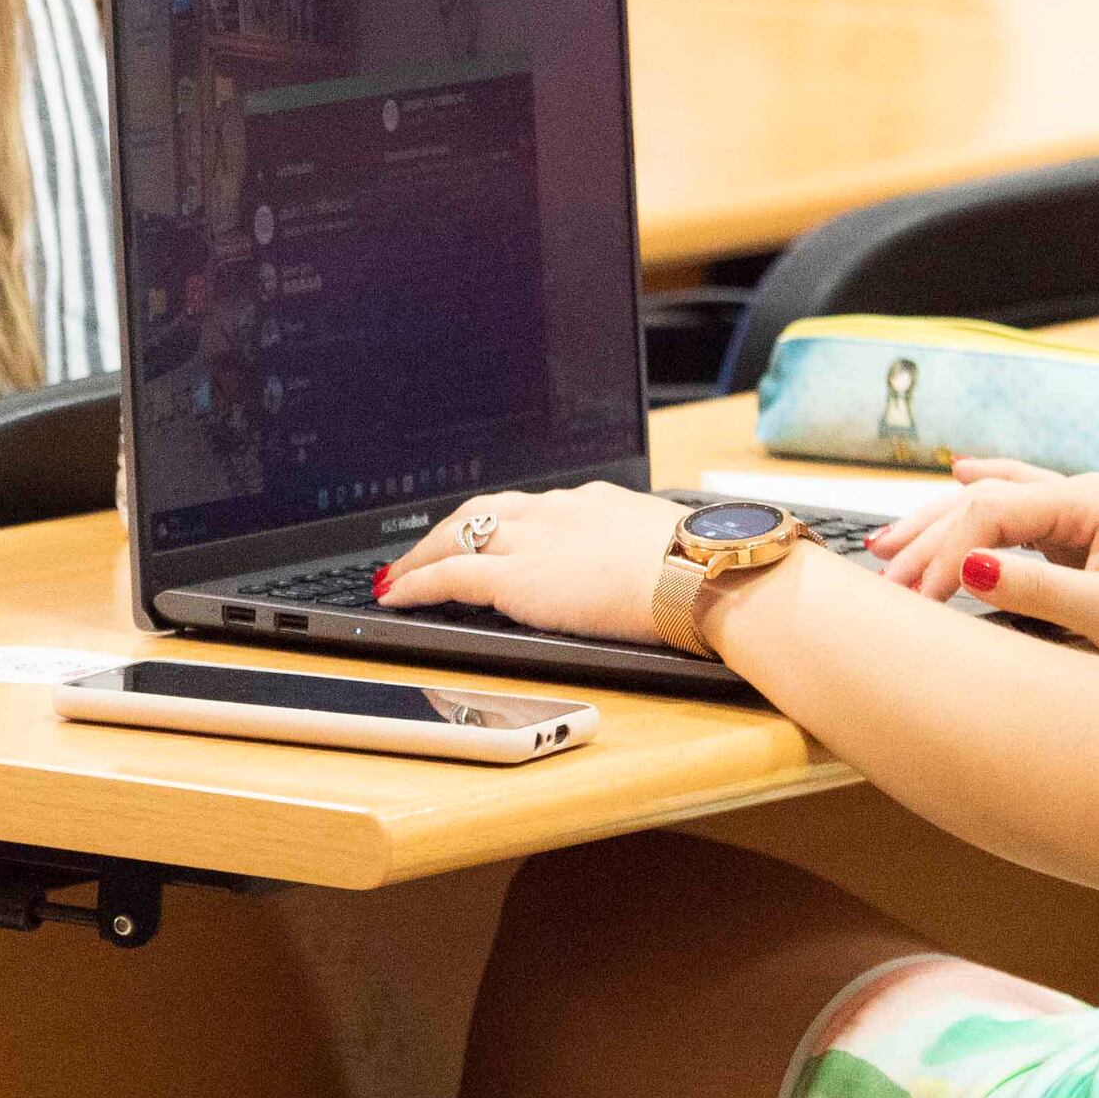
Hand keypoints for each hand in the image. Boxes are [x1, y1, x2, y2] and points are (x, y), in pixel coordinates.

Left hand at [378, 480, 687, 648]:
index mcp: (592, 502)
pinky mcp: (514, 576)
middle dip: (447, 530)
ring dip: (421, 555)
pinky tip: (395, 595)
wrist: (699, 572)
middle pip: (482, 511)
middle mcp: (554, 511)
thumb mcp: (669, 543)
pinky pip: (447, 576)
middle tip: (424, 548)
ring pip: (455, 537)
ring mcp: (530, 540)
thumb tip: (655, 568)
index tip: (488, 531)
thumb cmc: (702, 568)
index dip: (499, 521)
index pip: (530, 507)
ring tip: (398, 573)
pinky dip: (415, 583)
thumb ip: (643, 550)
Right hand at [863, 459, 1098, 672]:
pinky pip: (1009, 517)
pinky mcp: (1078, 540)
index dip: (947, 552)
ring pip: (992, 502)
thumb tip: (967, 568)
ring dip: (940, 522)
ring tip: (886, 543)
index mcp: (1092, 502)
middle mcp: (1082, 497)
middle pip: (984, 498)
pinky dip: (972, 513)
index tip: (918, 597)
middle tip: (881, 569)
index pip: (993, 512)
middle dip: (928, 534)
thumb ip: (1037, 591)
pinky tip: (954, 481)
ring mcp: (1079, 515)